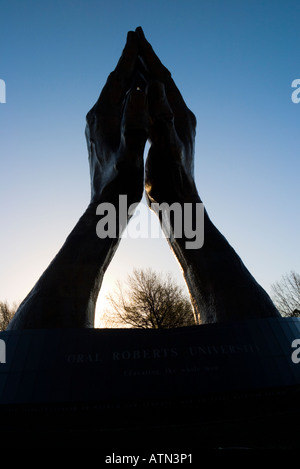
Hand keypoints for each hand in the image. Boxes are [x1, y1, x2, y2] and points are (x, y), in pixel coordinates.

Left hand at [85, 31, 148, 204]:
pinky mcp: (99, 139)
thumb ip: (135, 124)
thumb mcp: (132, 155)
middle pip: (112, 84)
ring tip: (135, 66)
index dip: (128, 59)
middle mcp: (96, 120)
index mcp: (104, 119)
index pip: (117, 80)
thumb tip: (140, 92)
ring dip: (125, 80)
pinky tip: (130, 101)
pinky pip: (112, 109)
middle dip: (125, 64)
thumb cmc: (121, 186)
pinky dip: (123, 98)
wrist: (105, 208)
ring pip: (111, 96)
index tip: (137, 39)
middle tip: (136, 43)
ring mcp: (96, 129)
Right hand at [135, 27, 197, 204]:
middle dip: (148, 60)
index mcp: (180, 116)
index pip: (163, 78)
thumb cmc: (171, 181)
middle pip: (162, 81)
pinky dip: (144, 97)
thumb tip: (154, 84)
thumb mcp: (166, 147)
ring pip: (158, 94)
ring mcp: (175, 128)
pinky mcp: (168, 138)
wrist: (179, 204)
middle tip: (134, 39)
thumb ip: (162, 117)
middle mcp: (180, 118)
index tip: (137, 35)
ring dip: (146, 76)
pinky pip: (155, 109)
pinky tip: (137, 98)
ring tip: (134, 61)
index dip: (150, 56)